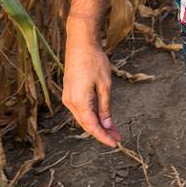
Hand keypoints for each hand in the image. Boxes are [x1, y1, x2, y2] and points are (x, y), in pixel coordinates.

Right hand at [62, 31, 120, 146]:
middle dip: (102, 132)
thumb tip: (107, 125)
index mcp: (79, 102)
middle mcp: (70, 102)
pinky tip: (101, 117)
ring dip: (97, 124)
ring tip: (113, 129)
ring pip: (83, 118)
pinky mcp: (69, 92)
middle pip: (86, 124)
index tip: (115, 143)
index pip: (92, 126)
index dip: (104, 136)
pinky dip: (91, 115)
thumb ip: (105, 107)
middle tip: (117, 137)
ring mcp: (68, 97)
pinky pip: (80, 110)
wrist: (80, 43)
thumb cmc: (94, 61)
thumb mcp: (105, 85)